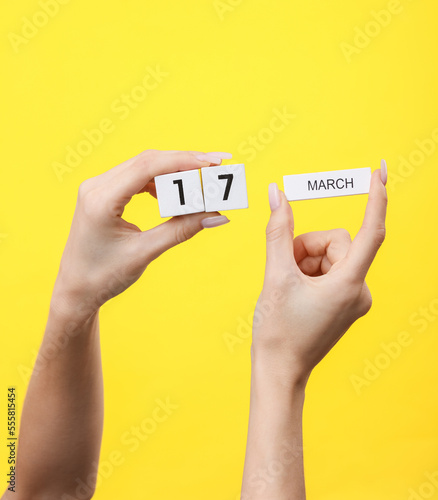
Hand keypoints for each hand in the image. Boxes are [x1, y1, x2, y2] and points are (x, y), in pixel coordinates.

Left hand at [51, 149, 230, 321]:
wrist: (77, 289)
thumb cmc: (104, 275)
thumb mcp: (145, 252)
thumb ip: (181, 230)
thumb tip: (217, 216)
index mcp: (101, 200)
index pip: (148, 167)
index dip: (183, 161)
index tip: (212, 162)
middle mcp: (97, 186)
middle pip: (148, 160)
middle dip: (185, 161)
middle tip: (218, 164)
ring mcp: (99, 187)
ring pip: (144, 166)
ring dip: (175, 170)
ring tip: (202, 179)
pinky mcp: (105, 193)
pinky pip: (138, 177)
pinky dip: (161, 181)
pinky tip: (177, 192)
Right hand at [252, 167, 387, 385]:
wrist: (280, 370)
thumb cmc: (278, 331)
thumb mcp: (276, 276)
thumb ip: (278, 231)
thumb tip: (277, 195)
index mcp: (348, 285)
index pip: (371, 232)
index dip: (376, 199)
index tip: (380, 172)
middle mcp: (359, 291)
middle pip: (337, 243)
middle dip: (307, 246)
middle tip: (285, 266)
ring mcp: (353, 298)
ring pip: (331, 256)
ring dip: (305, 260)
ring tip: (287, 282)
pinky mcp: (345, 303)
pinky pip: (330, 270)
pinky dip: (310, 271)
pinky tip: (295, 289)